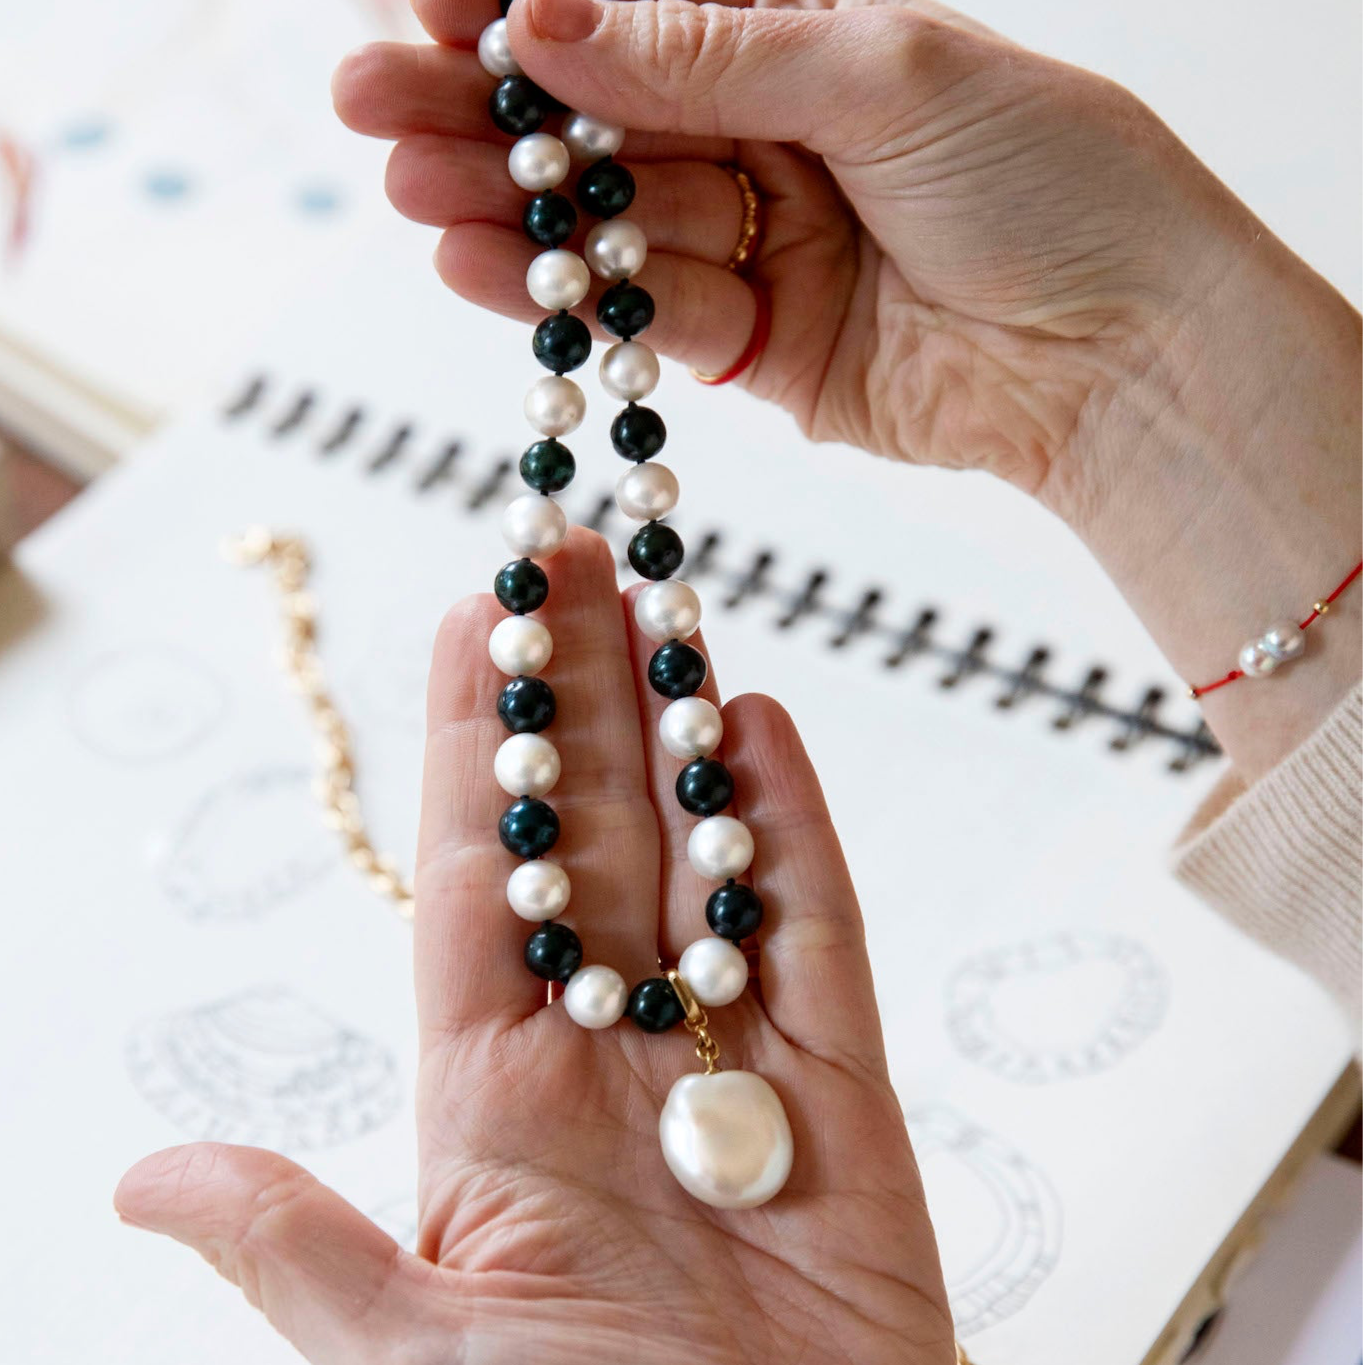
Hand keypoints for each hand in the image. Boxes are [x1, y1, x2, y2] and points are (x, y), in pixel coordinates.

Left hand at [115, 532, 955, 1363]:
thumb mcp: (417, 1359)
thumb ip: (304, 1247)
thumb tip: (152, 1173)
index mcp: (494, 1101)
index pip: (481, 875)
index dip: (480, 738)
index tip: (478, 609)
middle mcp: (608, 1055)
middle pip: (594, 833)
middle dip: (580, 689)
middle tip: (573, 553)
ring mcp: (731, 1060)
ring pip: (702, 857)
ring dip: (681, 728)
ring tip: (662, 602)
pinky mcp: (843, 1092)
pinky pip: (817, 934)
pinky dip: (792, 831)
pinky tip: (757, 728)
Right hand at [335, 0, 1362, 778]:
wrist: (1120, 352)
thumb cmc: (1047, 177)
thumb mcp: (884, 69)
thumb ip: (714, 54)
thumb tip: (552, 26)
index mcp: (806, 37)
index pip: (640, 10)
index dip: (529, 4)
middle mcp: (771, 133)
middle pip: (602, 116)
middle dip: (487, 110)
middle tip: (371, 102)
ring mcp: (758, 241)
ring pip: (608, 218)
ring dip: (506, 210)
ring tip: (404, 192)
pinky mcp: (756, 344)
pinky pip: (647, 310)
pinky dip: (570, 295)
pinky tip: (480, 269)